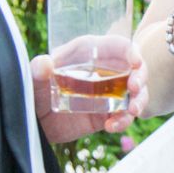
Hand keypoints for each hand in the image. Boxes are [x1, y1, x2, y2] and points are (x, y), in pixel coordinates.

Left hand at [34, 35, 148, 143]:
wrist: (34, 122)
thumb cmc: (33, 91)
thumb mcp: (32, 79)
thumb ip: (36, 70)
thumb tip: (44, 63)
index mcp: (88, 54)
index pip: (116, 46)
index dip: (130, 50)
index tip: (136, 61)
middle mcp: (104, 70)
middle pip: (134, 68)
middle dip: (141, 77)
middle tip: (135, 89)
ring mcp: (109, 92)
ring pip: (136, 93)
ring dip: (140, 101)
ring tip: (131, 112)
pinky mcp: (108, 113)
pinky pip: (124, 116)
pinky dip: (123, 121)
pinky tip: (111, 126)